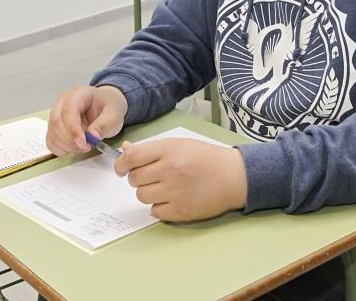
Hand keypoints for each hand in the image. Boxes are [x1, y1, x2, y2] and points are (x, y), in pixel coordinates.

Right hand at [46, 85, 128, 156]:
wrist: (105, 107)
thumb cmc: (108, 107)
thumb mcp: (114, 115)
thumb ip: (103, 125)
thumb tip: (92, 137)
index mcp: (78, 94)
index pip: (68, 110)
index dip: (73, 129)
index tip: (83, 142)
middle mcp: (62, 102)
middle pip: (56, 122)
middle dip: (70, 140)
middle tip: (86, 147)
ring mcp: (55, 114)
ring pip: (53, 134)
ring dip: (68, 146)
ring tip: (85, 146)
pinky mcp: (54, 127)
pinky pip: (51, 141)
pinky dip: (62, 149)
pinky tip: (76, 147)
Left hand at [117, 138, 247, 221]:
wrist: (235, 176)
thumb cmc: (207, 157)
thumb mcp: (180, 144)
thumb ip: (152, 149)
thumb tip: (125, 150)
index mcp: (169, 150)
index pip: (131, 158)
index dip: (121, 165)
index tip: (121, 169)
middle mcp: (170, 170)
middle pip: (134, 179)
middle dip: (138, 179)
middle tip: (151, 177)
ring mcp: (175, 192)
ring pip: (142, 196)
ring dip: (148, 193)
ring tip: (164, 187)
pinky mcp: (181, 211)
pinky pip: (155, 212)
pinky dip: (160, 207)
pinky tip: (172, 198)